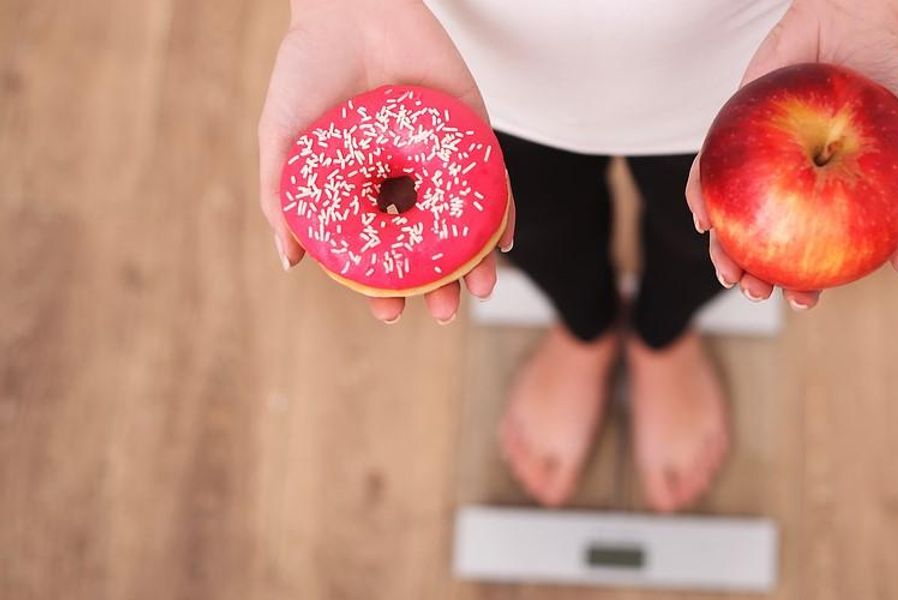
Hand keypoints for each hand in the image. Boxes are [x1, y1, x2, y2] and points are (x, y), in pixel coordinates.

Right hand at [257, 0, 514, 323]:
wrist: (348, 5)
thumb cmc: (308, 71)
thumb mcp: (283, 139)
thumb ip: (282, 198)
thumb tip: (290, 263)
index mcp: (365, 190)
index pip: (381, 251)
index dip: (387, 286)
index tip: (390, 313)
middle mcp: (406, 181)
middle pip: (429, 245)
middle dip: (438, 284)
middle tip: (441, 310)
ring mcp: (441, 159)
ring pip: (465, 222)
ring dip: (476, 260)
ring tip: (478, 290)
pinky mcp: (472, 132)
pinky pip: (494, 179)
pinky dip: (503, 211)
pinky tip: (504, 241)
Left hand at [685, 0, 897, 310]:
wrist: (854, 24)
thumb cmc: (887, 90)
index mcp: (825, 203)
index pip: (810, 256)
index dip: (803, 286)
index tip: (803, 302)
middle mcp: (787, 191)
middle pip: (763, 247)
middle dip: (752, 279)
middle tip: (754, 291)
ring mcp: (756, 166)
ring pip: (731, 218)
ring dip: (721, 249)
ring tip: (725, 266)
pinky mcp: (730, 135)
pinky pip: (708, 171)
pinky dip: (701, 196)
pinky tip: (701, 215)